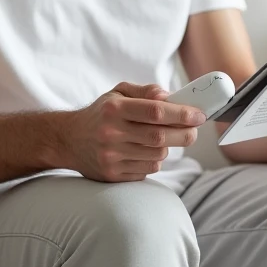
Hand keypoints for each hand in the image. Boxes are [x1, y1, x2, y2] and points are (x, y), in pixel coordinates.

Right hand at [64, 82, 204, 181]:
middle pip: (160, 137)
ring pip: (157, 155)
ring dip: (167, 148)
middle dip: (184, 134)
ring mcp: (111, 157)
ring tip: (159, 139)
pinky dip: (153, 160)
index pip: (155, 111)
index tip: (199, 115)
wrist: (68, 140)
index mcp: (114, 108)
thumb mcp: (118, 93)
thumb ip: (146, 91)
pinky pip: (147, 170)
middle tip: (193, 131)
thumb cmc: (101, 113)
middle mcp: (111, 133)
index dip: (182, 114)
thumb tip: (171, 97)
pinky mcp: (112, 175)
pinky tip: (143, 152)